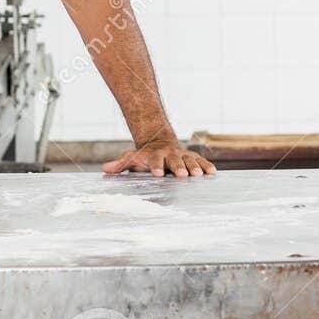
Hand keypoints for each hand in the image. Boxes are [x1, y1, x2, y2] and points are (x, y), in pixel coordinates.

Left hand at [102, 136, 216, 178]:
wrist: (159, 142)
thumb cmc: (144, 156)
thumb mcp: (132, 158)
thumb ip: (121, 164)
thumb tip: (106, 169)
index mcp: (155, 155)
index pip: (154, 161)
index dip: (155, 167)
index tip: (157, 175)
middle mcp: (170, 154)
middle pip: (174, 160)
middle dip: (179, 167)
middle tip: (182, 175)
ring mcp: (182, 155)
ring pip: (189, 160)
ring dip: (194, 167)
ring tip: (199, 175)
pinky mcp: (192, 157)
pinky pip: (200, 161)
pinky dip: (206, 166)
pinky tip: (212, 173)